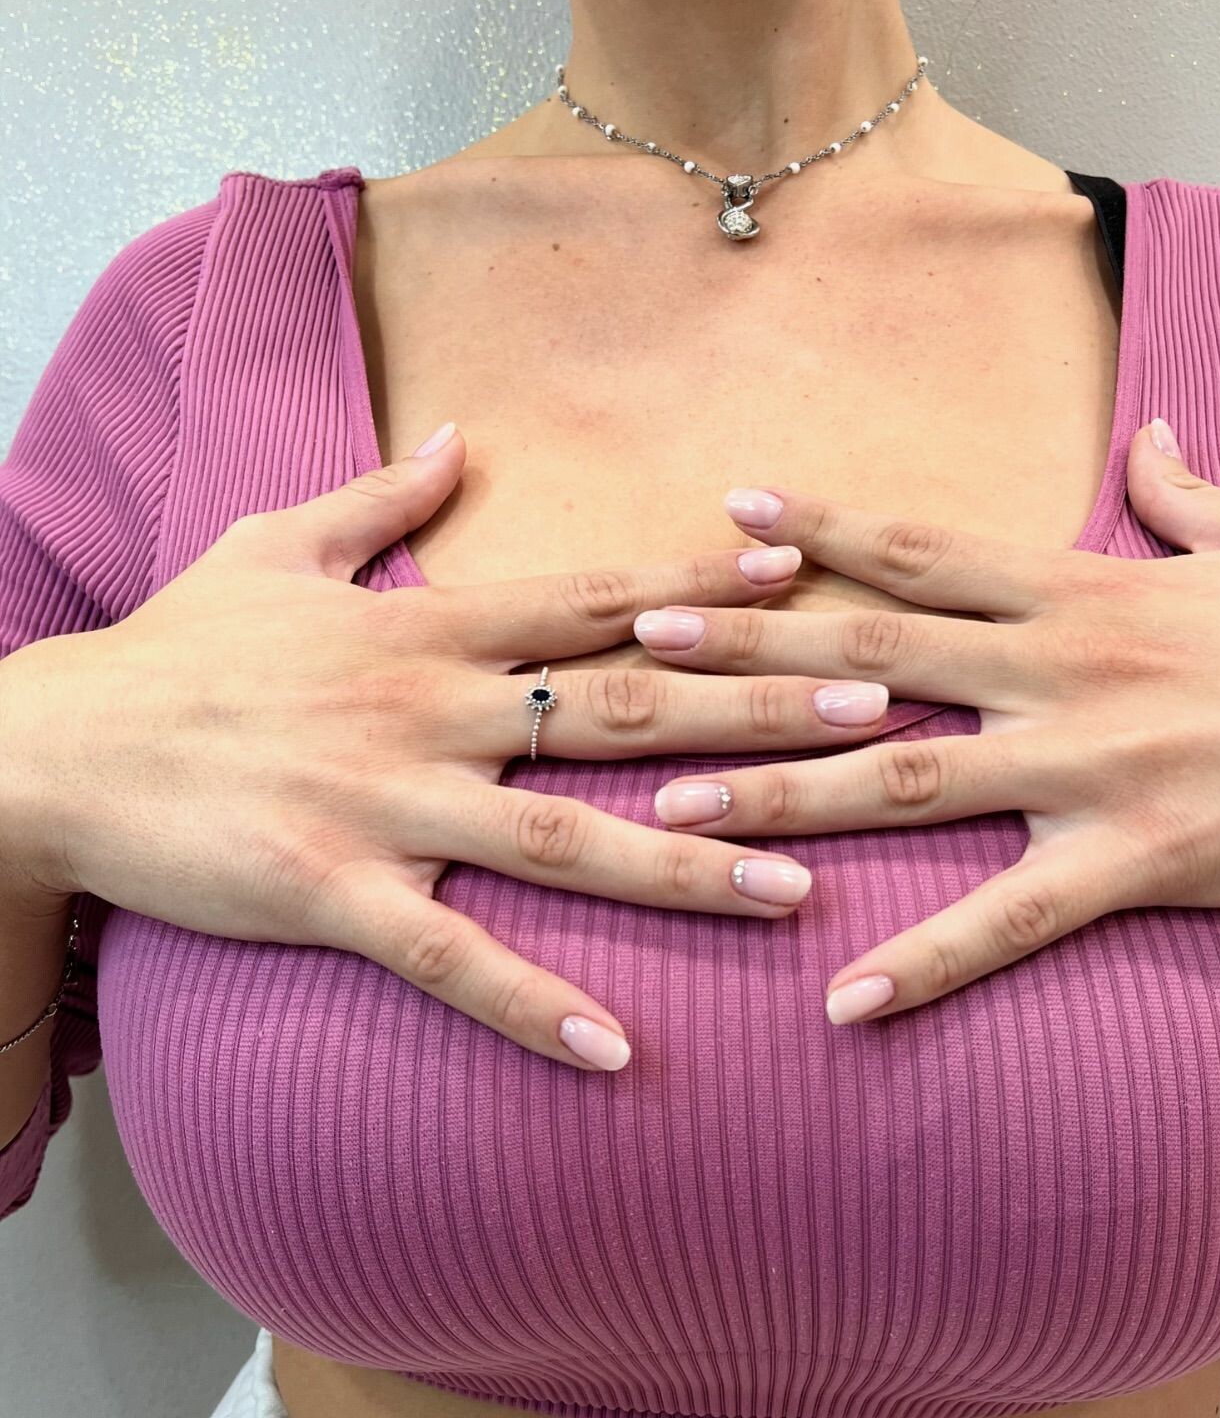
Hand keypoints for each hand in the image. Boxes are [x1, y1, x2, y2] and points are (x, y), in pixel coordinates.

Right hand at [0, 424, 894, 1069]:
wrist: (54, 746)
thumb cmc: (180, 649)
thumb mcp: (278, 543)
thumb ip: (386, 496)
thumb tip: (459, 435)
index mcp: (426, 622)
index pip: (592, 595)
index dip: (700, 581)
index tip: (801, 571)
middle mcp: (427, 706)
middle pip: (618, 704)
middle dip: (750, 708)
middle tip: (871, 717)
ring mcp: (385, 803)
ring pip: (563, 836)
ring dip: (684, 861)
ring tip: (797, 891)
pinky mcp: (331, 894)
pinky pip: (450, 957)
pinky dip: (532, 1004)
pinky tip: (618, 1050)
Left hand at [634, 418, 1219, 1022]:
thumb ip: (1193, 488)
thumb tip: (1156, 435)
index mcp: (1082, 588)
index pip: (920, 549)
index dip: (818, 528)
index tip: (726, 514)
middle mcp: (1062, 667)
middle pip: (869, 653)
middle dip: (745, 650)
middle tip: (637, 653)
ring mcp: (1091, 765)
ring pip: (903, 778)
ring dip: (779, 795)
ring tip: (672, 818)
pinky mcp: (1136, 861)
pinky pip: (1010, 920)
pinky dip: (927, 962)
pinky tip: (843, 1002)